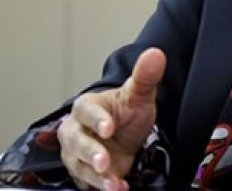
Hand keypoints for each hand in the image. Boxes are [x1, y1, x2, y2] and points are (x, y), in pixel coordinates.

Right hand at [56, 48, 165, 190]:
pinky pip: (89, 182)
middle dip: (90, 153)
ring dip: (97, 177)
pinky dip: (103, 187)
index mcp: (87, 107)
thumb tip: (155, 54)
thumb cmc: (126, 113)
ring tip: (114, 183)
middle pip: (77, 142)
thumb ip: (145, 76)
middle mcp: (75, 131)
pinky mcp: (83, 173)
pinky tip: (118, 188)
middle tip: (104, 162)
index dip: (96, 120)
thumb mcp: (139, 95)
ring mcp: (77, 154)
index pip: (87, 112)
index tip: (108, 128)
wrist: (124, 136)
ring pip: (81, 166)